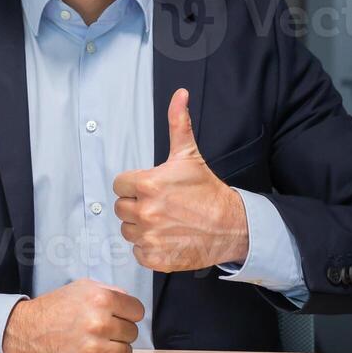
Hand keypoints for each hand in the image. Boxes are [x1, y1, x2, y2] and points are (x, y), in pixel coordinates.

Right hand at [1, 278, 144, 352]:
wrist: (25, 332)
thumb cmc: (53, 308)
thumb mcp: (82, 287)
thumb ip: (110, 291)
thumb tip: (130, 302)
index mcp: (101, 299)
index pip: (138, 311)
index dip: (129, 312)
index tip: (120, 314)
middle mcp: (99, 323)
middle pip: (133, 332)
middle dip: (120, 329)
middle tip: (102, 327)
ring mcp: (94, 348)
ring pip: (126, 352)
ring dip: (115, 347)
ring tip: (97, 340)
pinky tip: (87, 351)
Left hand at [112, 87, 248, 271]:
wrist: (231, 226)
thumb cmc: (207, 191)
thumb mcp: (189, 155)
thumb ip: (178, 123)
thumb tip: (179, 94)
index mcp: (146, 184)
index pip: (119, 186)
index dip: (134, 186)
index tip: (151, 189)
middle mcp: (144, 211)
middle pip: (121, 209)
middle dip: (137, 206)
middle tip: (160, 205)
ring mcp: (149, 237)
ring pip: (127, 231)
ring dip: (141, 228)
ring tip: (165, 222)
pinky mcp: (155, 258)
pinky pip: (137, 252)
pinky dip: (149, 249)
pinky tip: (167, 238)